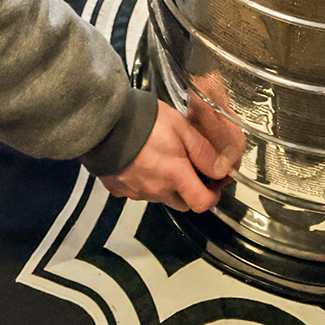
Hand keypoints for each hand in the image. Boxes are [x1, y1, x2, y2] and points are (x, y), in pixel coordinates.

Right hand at [98, 100, 229, 212]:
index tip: (215, 184)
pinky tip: (141, 162)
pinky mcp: (120, 189)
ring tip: (162, 158)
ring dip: (166, 185)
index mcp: (175, 175)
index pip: (202, 203)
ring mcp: (136, 191)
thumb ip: (202, 150)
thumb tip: (220, 169)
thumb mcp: (181, 126)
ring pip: (160, 197)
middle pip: (182, 203)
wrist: (104, 122)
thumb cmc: (142, 121)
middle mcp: (157, 189)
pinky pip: (138, 192)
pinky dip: (144, 181)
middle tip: (190, 167)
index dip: (213, 196)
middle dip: (191, 190)